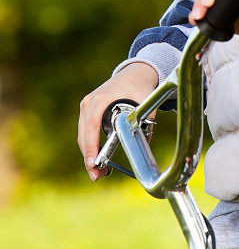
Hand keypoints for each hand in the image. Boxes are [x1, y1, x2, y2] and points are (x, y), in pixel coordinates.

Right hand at [78, 62, 158, 180]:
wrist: (135, 72)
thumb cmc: (139, 86)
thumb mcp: (145, 103)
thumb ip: (144, 124)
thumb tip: (143, 147)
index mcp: (101, 99)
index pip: (92, 127)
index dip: (91, 147)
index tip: (93, 163)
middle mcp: (90, 102)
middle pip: (84, 135)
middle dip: (89, 157)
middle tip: (97, 176)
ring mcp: (87, 105)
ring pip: (83, 135)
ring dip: (89, 153)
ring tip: (99, 172)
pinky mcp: (88, 109)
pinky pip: (86, 131)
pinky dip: (90, 144)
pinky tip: (98, 157)